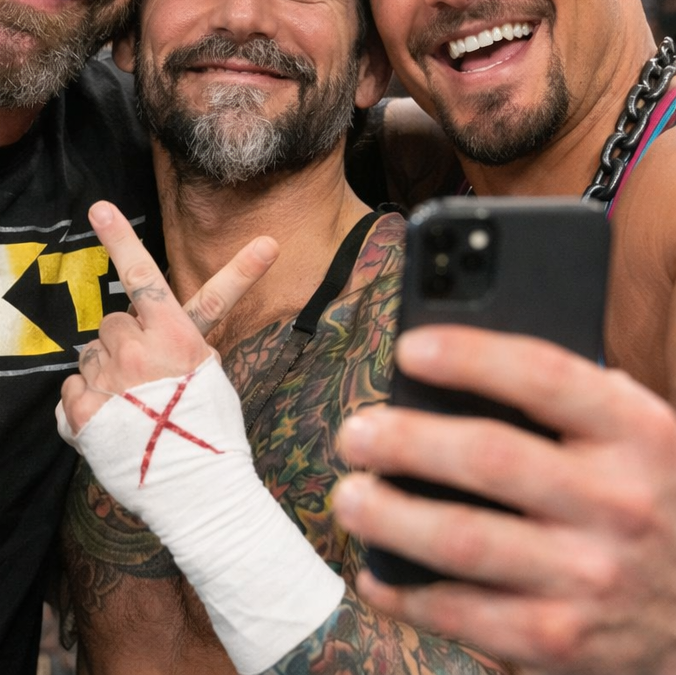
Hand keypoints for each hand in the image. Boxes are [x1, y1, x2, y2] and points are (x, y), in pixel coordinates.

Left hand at [59, 200, 277, 435]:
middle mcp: (136, 350)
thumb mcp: (212, 368)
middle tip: (144, 376)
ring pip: (89, 353)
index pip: (143, 276)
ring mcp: (106, 381)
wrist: (197, 489)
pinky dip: (87, 401)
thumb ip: (183, 338)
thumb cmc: (211, 426)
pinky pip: (73, 387)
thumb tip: (161, 326)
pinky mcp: (82, 412)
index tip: (98, 208)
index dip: (120, 239)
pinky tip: (112, 422)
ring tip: (130, 404)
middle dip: (123, 342)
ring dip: (104, 371)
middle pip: (112, 323)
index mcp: (173, 334)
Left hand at [332, 324, 675, 674]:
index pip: (543, 376)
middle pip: (488, 457)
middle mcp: (618, 503)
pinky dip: (406, 595)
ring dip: (389, 517)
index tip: (407, 348)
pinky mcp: (560, 639)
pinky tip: (375, 573)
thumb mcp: (628, 434)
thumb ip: (562, 396)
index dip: (469, 356)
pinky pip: (464, 615)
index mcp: (636, 434)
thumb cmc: (639, 494)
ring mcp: (590, 577)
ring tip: (348, 496)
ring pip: (465, 540)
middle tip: (355, 434)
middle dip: (405, 441)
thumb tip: (449, 359)